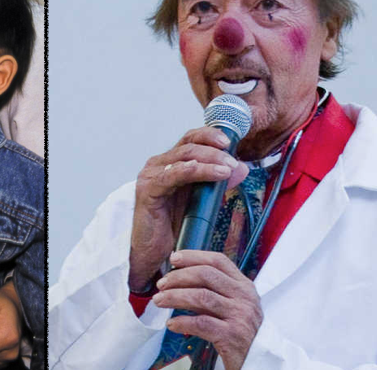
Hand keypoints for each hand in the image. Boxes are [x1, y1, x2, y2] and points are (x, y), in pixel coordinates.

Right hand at [129, 127, 248, 288]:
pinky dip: (196, 171)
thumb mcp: (201, 202)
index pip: (191, 140)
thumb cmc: (171, 229)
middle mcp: (158, 165)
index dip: (211, 135)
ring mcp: (151, 176)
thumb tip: (241, 167)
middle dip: (214, 148)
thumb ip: (218, 183)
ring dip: (210, 159)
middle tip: (233, 160)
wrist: (151, 254)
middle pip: (188, 143)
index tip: (231, 141)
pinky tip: (215, 174)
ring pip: (184, 155)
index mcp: (169, 164)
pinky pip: (173, 175)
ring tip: (228, 168)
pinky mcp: (148, 191)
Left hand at [153, 250, 261, 369]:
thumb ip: (210, 290)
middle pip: (206, 275)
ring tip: (159, 301)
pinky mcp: (233, 335)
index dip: (194, 256)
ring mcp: (240, 315)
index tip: (173, 258)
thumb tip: (176, 278)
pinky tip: (171, 324)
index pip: (218, 261)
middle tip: (161, 285)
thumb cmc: (238, 330)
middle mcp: (244, 297)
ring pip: (201, 296)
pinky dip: (182, 322)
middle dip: (178, 277)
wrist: (258, 360)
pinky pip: (201, 323)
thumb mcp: (230, 305)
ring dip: (174, 297)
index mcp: (244, 286)